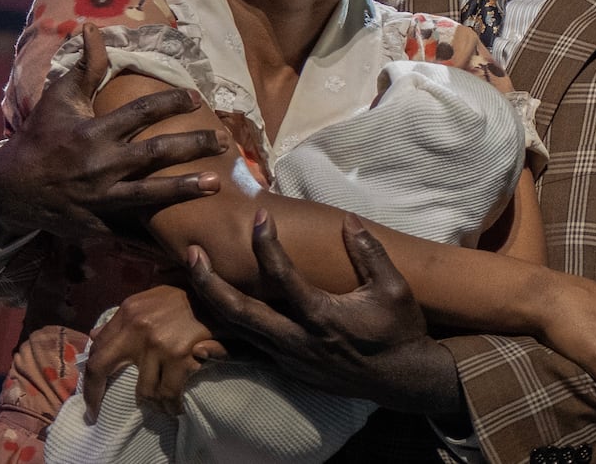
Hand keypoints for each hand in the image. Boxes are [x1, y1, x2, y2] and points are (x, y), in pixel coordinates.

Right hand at [0, 22, 228, 242]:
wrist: (11, 189)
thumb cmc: (40, 138)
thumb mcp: (59, 99)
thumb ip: (85, 67)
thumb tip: (92, 29)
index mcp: (93, 132)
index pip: (140, 112)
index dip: (171, 103)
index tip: (196, 99)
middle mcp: (100, 165)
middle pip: (155, 153)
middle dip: (192, 146)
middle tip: (224, 141)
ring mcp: (100, 199)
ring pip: (150, 194)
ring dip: (184, 189)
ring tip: (215, 184)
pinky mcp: (98, 226)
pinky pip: (131, 232)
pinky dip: (156, 236)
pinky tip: (186, 237)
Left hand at [81, 285, 226, 417]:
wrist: (222, 296)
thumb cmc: (187, 299)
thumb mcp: (151, 300)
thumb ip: (124, 318)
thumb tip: (93, 336)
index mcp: (128, 311)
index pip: (97, 347)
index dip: (89, 375)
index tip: (89, 394)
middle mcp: (137, 326)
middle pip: (101, 367)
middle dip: (95, 395)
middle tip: (95, 414)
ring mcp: (157, 343)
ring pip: (143, 389)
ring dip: (152, 403)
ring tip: (160, 406)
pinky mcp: (179, 356)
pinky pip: (168, 393)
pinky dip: (171, 405)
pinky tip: (176, 408)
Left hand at [186, 211, 462, 415]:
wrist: (402, 379)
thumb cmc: (399, 330)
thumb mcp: (393, 288)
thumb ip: (368, 252)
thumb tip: (348, 220)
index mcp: (321, 315)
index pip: (281, 275)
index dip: (267, 243)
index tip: (260, 216)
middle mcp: (297, 339)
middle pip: (240, 311)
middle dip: (210, 281)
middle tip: (192, 253)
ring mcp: (289, 359)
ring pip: (238, 333)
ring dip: (212, 304)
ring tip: (192, 277)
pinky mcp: (289, 370)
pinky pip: (248, 355)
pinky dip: (223, 346)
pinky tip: (201, 340)